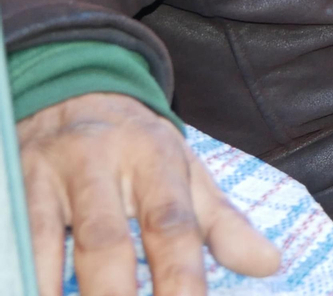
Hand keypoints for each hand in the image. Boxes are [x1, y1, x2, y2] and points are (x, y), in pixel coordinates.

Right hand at [21, 92, 279, 295]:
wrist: (76, 95)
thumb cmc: (140, 149)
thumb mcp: (188, 174)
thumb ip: (224, 224)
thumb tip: (270, 264)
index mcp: (157, 158)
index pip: (172, 227)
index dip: (181, 278)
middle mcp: (102, 161)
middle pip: (106, 240)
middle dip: (115, 295)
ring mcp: (51, 172)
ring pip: (48, 240)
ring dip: (57, 289)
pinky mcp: (15, 184)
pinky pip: (16, 235)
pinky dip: (23, 271)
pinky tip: (30, 292)